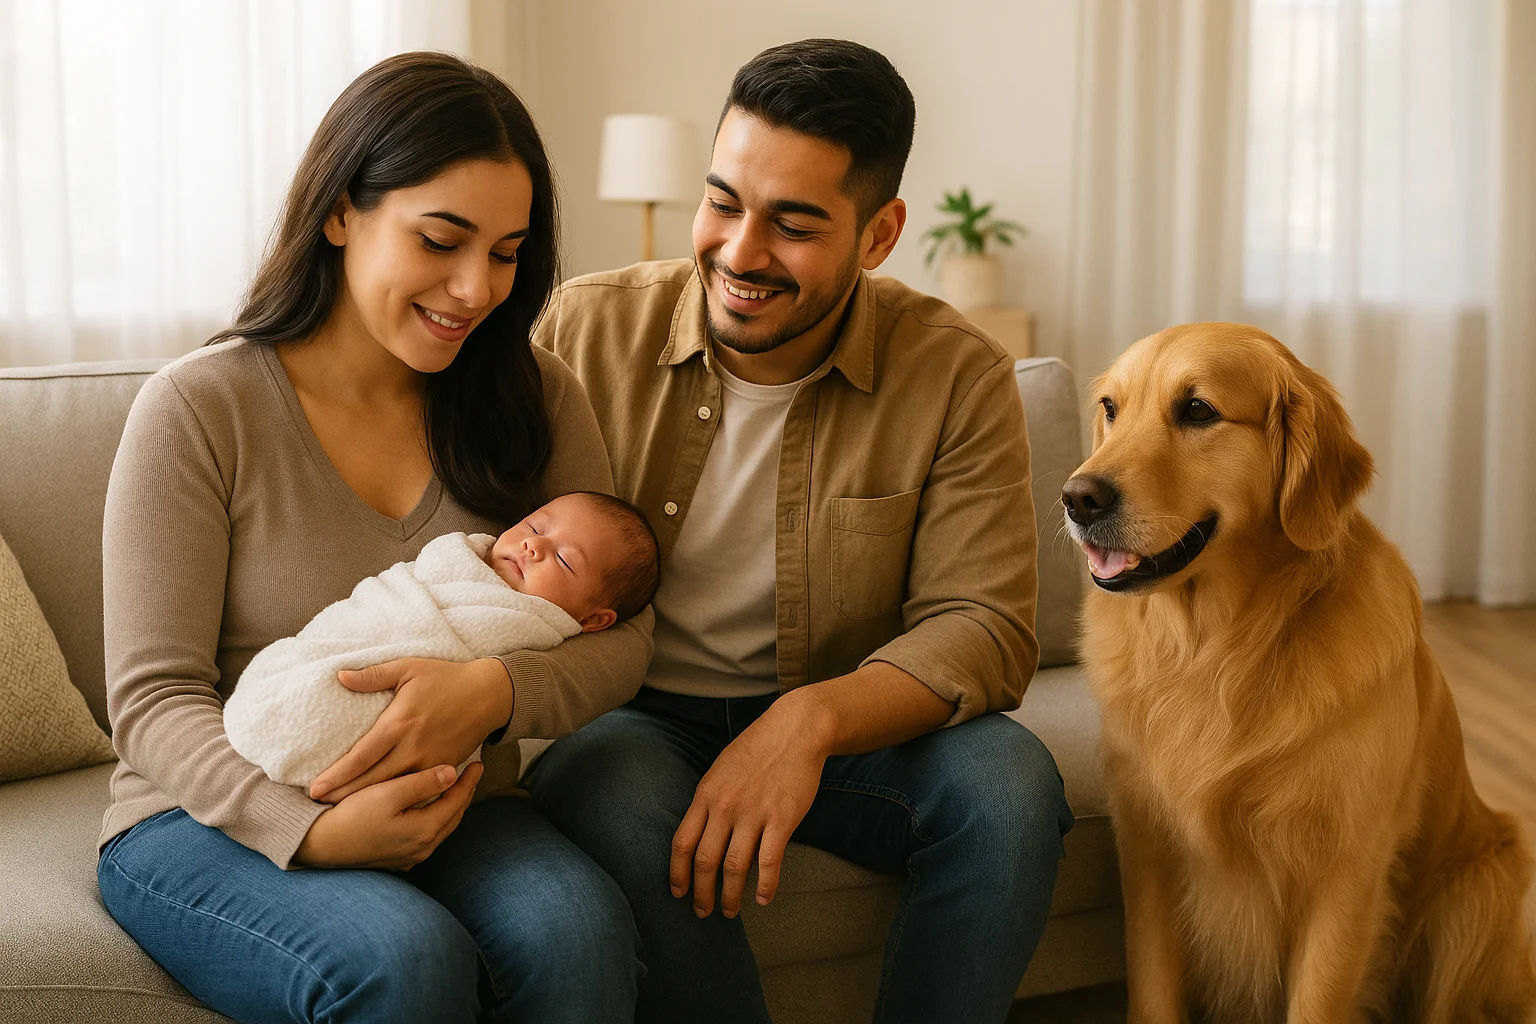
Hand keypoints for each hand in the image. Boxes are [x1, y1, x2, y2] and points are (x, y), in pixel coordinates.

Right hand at [295, 761, 483, 869]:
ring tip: (454, 790)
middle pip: (453, 817)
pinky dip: (433, 821)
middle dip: (464, 795)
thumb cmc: (352, 815)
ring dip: (450, 809)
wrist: (319, 845)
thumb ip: (423, 783)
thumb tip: (453, 773)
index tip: (479, 763)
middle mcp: (422, 848)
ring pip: (440, 829)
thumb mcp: (388, 793)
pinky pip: (425, 838)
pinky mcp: (396, 860)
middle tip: (471, 775)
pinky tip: (429, 811)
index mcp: (425, 830)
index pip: (457, 801)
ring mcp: (409, 857)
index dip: (469, 781)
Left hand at [308, 657, 511, 802]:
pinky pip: (417, 789)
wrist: (489, 694)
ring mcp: (430, 761)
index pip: (361, 756)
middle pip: (373, 780)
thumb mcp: (408, 668)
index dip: (337, 775)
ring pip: (394, 789)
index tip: (315, 789)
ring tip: (342, 809)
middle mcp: (413, 747)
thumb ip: (373, 675)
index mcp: (399, 723)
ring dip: (368, 799)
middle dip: (344, 794)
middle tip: (318, 806)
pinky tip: (382, 806)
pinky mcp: (444, 767)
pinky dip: (397, 799)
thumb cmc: (446, 678)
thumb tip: (340, 676)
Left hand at [669, 690, 830, 918]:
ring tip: (729, 912)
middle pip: (705, 861)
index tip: (677, 893)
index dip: (677, 874)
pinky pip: (769, 862)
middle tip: (702, 912)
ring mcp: (753, 814)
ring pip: (734, 867)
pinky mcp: (782, 819)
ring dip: (730, 896)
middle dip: (701, 893)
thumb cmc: (757, 748)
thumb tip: (701, 832)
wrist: (795, 730)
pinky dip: (765, 886)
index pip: (682, 843)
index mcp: (706, 794)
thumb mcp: (721, 769)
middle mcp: (725, 807)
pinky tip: (763, 899)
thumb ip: (710, 800)